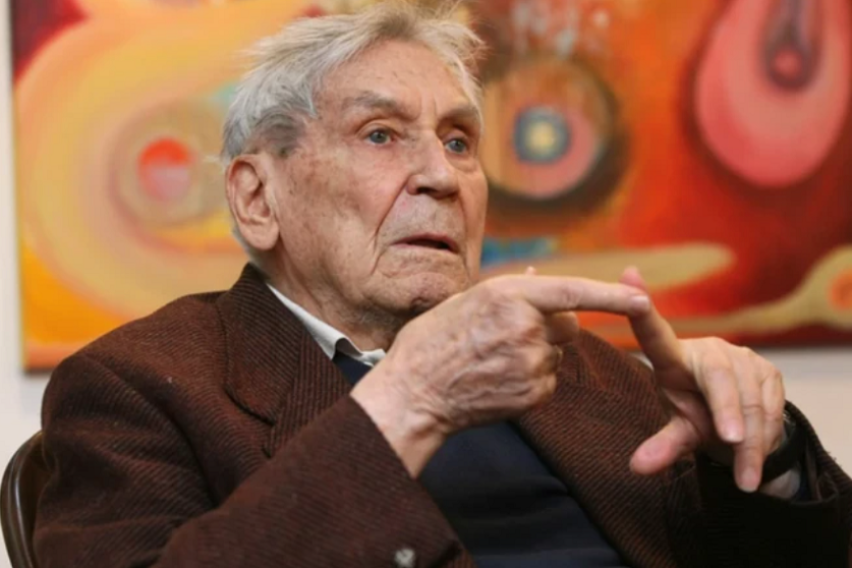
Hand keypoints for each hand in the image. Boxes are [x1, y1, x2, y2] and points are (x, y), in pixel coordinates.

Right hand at [351, 273, 650, 475]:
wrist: (415, 393)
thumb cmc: (432, 341)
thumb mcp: (466, 300)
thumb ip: (511, 289)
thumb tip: (541, 273)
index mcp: (507, 295)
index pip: (572, 292)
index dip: (612, 295)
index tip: (643, 299)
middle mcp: (525, 327)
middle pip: (568, 325)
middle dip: (553, 326)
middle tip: (512, 334)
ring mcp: (530, 363)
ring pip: (556, 353)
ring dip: (538, 353)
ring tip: (494, 360)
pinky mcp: (532, 395)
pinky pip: (548, 380)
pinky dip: (531, 378)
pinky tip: (498, 379)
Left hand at [623, 268, 787, 493]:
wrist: (739, 425)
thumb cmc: (696, 417)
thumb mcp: (679, 432)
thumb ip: (662, 447)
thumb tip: (636, 468)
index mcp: (671, 358)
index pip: (654, 332)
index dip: (642, 309)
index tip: (628, 276)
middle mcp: (706, 350)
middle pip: (717, 377)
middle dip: (727, 411)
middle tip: (730, 442)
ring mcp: (740, 356)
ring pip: (748, 399)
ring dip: (751, 441)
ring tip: (747, 476)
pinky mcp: (769, 369)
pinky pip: (772, 405)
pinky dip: (766, 436)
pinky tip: (757, 454)